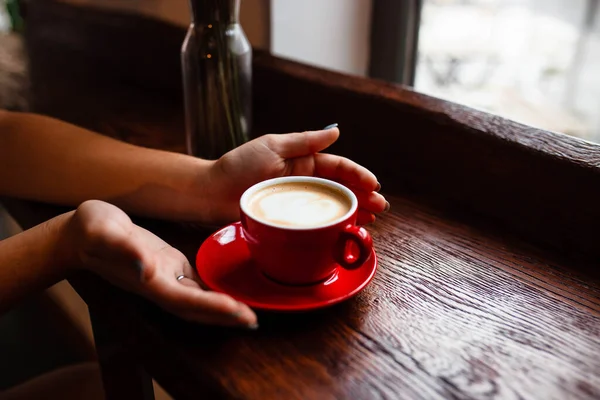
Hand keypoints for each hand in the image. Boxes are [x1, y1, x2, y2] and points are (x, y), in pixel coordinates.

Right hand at [64, 200, 256, 327]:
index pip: (185, 300)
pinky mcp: (170, 265)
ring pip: (199, 299)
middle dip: (225, 316)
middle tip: (253, 320)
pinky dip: (215, 291)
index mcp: (148, 281)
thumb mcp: (104, 233)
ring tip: (250, 312)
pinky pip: (196, 284)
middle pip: (197, 308)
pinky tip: (232, 292)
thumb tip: (145, 269)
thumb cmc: (92, 231)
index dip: (212, 308)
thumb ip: (124, 251)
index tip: (237, 312)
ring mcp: (166, 277)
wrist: (81, 232)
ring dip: (223, 308)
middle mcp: (160, 284)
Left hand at [207, 126, 387, 223]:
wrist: (211, 193)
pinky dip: (333, 226)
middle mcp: (303, 180)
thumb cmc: (238, 166)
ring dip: (352, 211)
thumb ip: (304, 141)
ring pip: (331, 206)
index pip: (336, 167)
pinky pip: (316, 223)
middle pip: (339, 188)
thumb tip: (335, 131)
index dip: (357, 175)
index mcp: (302, 161)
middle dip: (362, 196)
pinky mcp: (289, 220)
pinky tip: (347, 231)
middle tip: (380, 208)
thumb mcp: (273, 146)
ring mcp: (297, 201)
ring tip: (371, 220)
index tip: (374, 185)